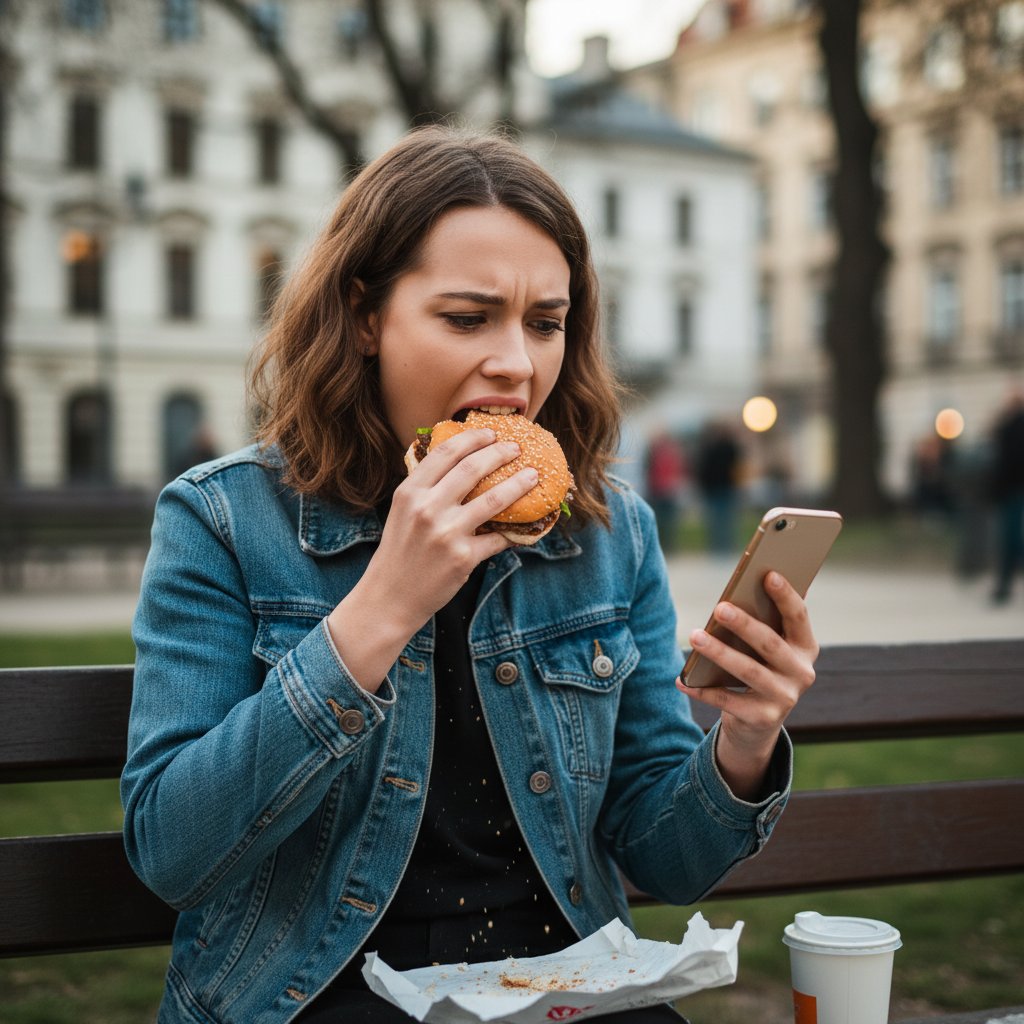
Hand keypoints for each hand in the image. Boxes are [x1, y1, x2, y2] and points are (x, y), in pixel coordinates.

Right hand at [327, 427, 536, 690]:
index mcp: (410, 492)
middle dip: (500, 453)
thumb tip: (462, 462)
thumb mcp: (402, 511)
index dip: (473, 438)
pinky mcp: (463, 557)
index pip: (446, 452)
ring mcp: (447, 533)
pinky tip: (525, 525)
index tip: (491, 432)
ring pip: (494, 499)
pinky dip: (514, 531)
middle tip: (516, 448)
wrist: (390, 597)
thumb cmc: (399, 552)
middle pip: (473, 468)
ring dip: (519, 484)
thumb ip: (426, 487)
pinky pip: (498, 537)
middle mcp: (427, 508)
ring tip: (533, 476)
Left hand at [676, 571, 817, 798]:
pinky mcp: (763, 719)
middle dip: (744, 624)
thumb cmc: (758, 668)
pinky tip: (682, 679)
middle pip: (770, 644)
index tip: (769, 574)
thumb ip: (759, 624)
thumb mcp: (765, 649)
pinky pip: (728, 701)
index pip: (799, 617)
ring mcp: (784, 698)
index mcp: (806, 647)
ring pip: (749, 671)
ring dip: (720, 652)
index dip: (785, 596)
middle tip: (720, 607)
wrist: (757, 723)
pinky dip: (702, 690)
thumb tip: (734, 595)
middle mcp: (802, 673)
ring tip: (695, 636)